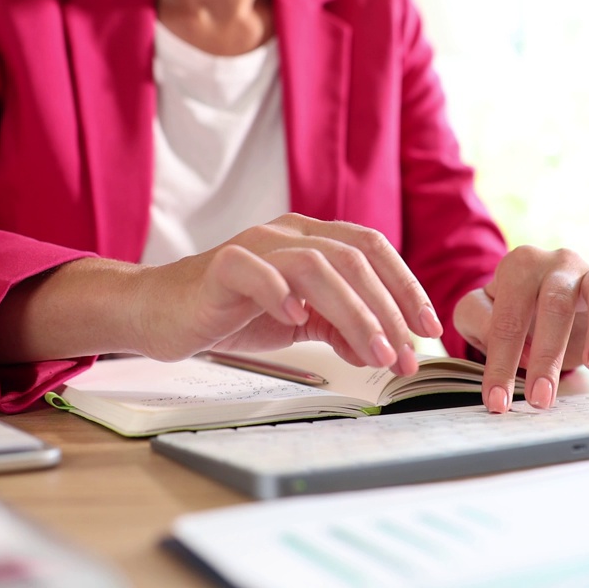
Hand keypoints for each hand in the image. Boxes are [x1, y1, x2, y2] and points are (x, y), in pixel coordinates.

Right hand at [134, 214, 441, 373]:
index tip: (427, 328)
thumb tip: (382, 349)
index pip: (372, 249)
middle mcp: (288, 233)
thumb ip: (339, 328)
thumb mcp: (299, 321)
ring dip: (352, 311)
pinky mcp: (220, 267)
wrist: (161, 311)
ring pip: (317, 265)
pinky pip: (255, 270)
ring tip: (372, 351)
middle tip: (404, 354)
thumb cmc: (231, 311)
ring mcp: (254, 246)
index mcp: (311, 239)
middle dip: (387, 309)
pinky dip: (281, 292)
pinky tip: (297, 320)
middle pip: (353, 258)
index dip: (406, 285)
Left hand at [452, 245, 588, 412]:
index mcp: (518, 266)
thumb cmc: (510, 314)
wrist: (534, 301)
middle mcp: (557, 261)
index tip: (497, 402)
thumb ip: (475, 317)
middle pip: (553, 305)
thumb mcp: (480, 316)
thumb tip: (488, 326)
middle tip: (539, 399)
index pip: (509, 318)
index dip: (500, 362)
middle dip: (545, 356)